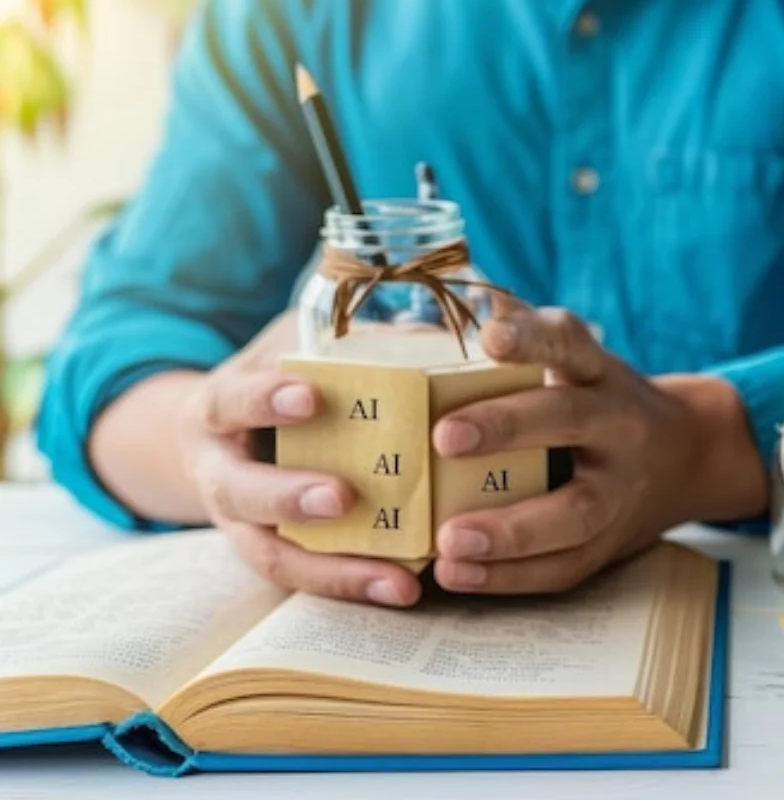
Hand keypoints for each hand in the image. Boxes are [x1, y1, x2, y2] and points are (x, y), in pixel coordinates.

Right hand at [179, 313, 422, 607]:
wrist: (227, 434)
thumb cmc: (280, 375)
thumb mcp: (297, 344)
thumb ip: (346, 338)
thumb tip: (435, 327)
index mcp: (217, 409)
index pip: (231, 401)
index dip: (263, 399)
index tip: (310, 395)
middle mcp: (217, 474)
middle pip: (239, 493)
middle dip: (289, 497)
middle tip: (342, 497)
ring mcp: (241, 525)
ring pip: (274, 557)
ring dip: (336, 571)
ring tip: (398, 581)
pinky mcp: (275, 556)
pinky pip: (310, 579)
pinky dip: (355, 585)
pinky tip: (407, 587)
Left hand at [429, 299, 767, 594]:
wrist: (687, 458)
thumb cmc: (600, 401)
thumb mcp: (578, 359)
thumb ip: (521, 333)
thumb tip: (446, 302)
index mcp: (598, 374)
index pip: (568, 345)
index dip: (532, 338)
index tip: (490, 335)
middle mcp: (617, 425)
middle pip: (570, 420)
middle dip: (510, 427)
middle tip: (446, 436)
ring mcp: (619, 490)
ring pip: (574, 512)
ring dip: (511, 530)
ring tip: (449, 541)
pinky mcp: (609, 543)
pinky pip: (564, 566)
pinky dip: (509, 576)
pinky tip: (457, 574)